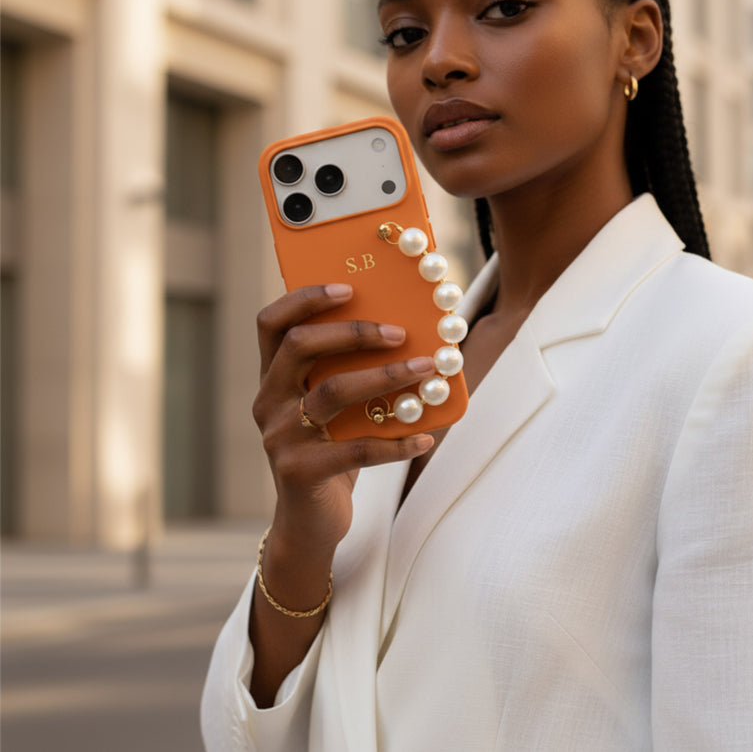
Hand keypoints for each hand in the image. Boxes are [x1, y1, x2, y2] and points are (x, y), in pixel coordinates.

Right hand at [252, 282, 434, 560]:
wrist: (310, 523)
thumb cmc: (331, 450)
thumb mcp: (333, 408)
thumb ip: (349, 373)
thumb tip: (408, 331)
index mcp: (273, 378)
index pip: (272, 323)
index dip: (305, 299)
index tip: (348, 287)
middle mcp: (268, 401)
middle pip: (299, 346)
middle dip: (353, 331)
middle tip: (399, 332)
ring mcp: (279, 436)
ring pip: (332, 391)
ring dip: (385, 376)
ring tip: (426, 369)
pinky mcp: (298, 471)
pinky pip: (356, 449)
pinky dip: (397, 442)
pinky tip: (426, 437)